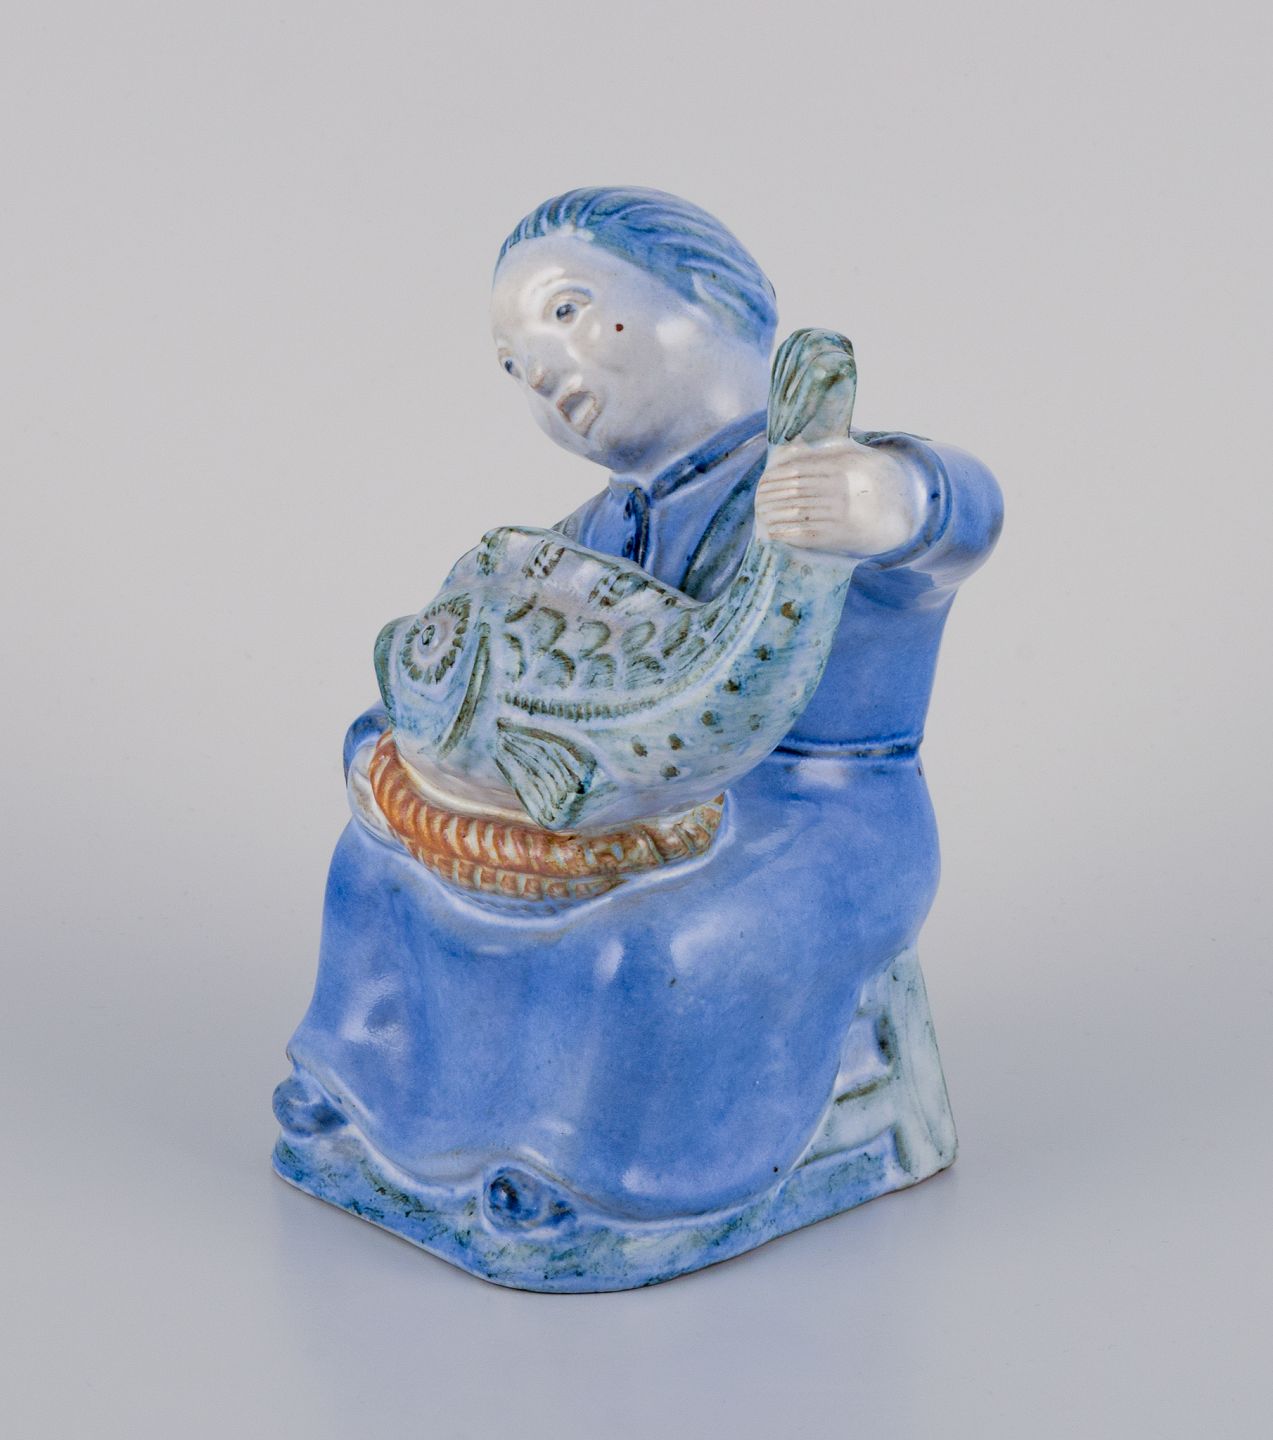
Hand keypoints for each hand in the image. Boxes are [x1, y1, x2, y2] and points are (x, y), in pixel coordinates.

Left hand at [754, 436, 929, 557]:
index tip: (762, 482)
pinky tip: (774, 532)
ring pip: (798, 513)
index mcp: (841, 467)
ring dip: (775, 515)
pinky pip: (807, 533)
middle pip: (794, 492)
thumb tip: (790, 445)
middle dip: (771, 497)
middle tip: (758, 500)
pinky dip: (786, 533)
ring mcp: (839, 512)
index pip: (798, 471)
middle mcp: (840, 490)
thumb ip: (825, 449)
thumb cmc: (867, 479)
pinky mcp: (839, 534)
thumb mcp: (854, 455)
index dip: (776, 477)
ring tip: (762, 515)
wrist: (896, 511)